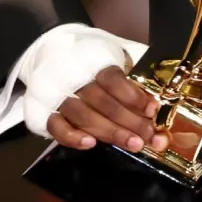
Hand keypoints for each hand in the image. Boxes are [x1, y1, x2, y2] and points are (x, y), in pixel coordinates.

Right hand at [46, 67, 171, 154]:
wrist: (52, 57)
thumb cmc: (94, 66)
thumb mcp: (117, 63)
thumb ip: (133, 83)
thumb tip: (155, 108)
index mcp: (94, 64)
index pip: (113, 80)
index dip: (133, 96)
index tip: (152, 110)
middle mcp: (76, 80)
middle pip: (103, 102)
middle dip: (130, 121)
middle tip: (150, 137)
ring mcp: (59, 98)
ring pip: (83, 116)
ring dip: (109, 132)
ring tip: (133, 144)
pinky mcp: (46, 113)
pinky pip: (55, 127)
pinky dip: (71, 137)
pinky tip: (90, 144)